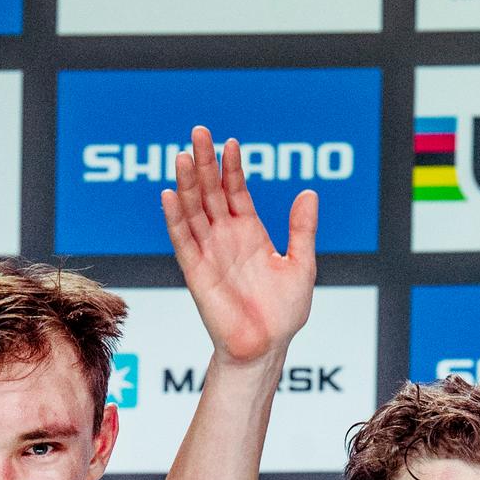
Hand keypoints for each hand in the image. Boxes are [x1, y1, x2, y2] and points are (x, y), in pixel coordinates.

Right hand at [160, 126, 317, 369]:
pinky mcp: (197, 272)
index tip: (231, 142)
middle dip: (205, 163)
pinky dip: (175, 218)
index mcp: (250, 234)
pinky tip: (170, 194)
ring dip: (188, 184)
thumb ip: (302, 229)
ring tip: (184, 156)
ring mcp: (209, 253)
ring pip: (194, 211)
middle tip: (199, 132)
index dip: (233, 168)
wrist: (266, 347)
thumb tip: (308, 192)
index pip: (236, 192)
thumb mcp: (301, 264)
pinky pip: (183, 241)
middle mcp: (226, 238)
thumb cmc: (284, 313)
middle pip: (210, 193)